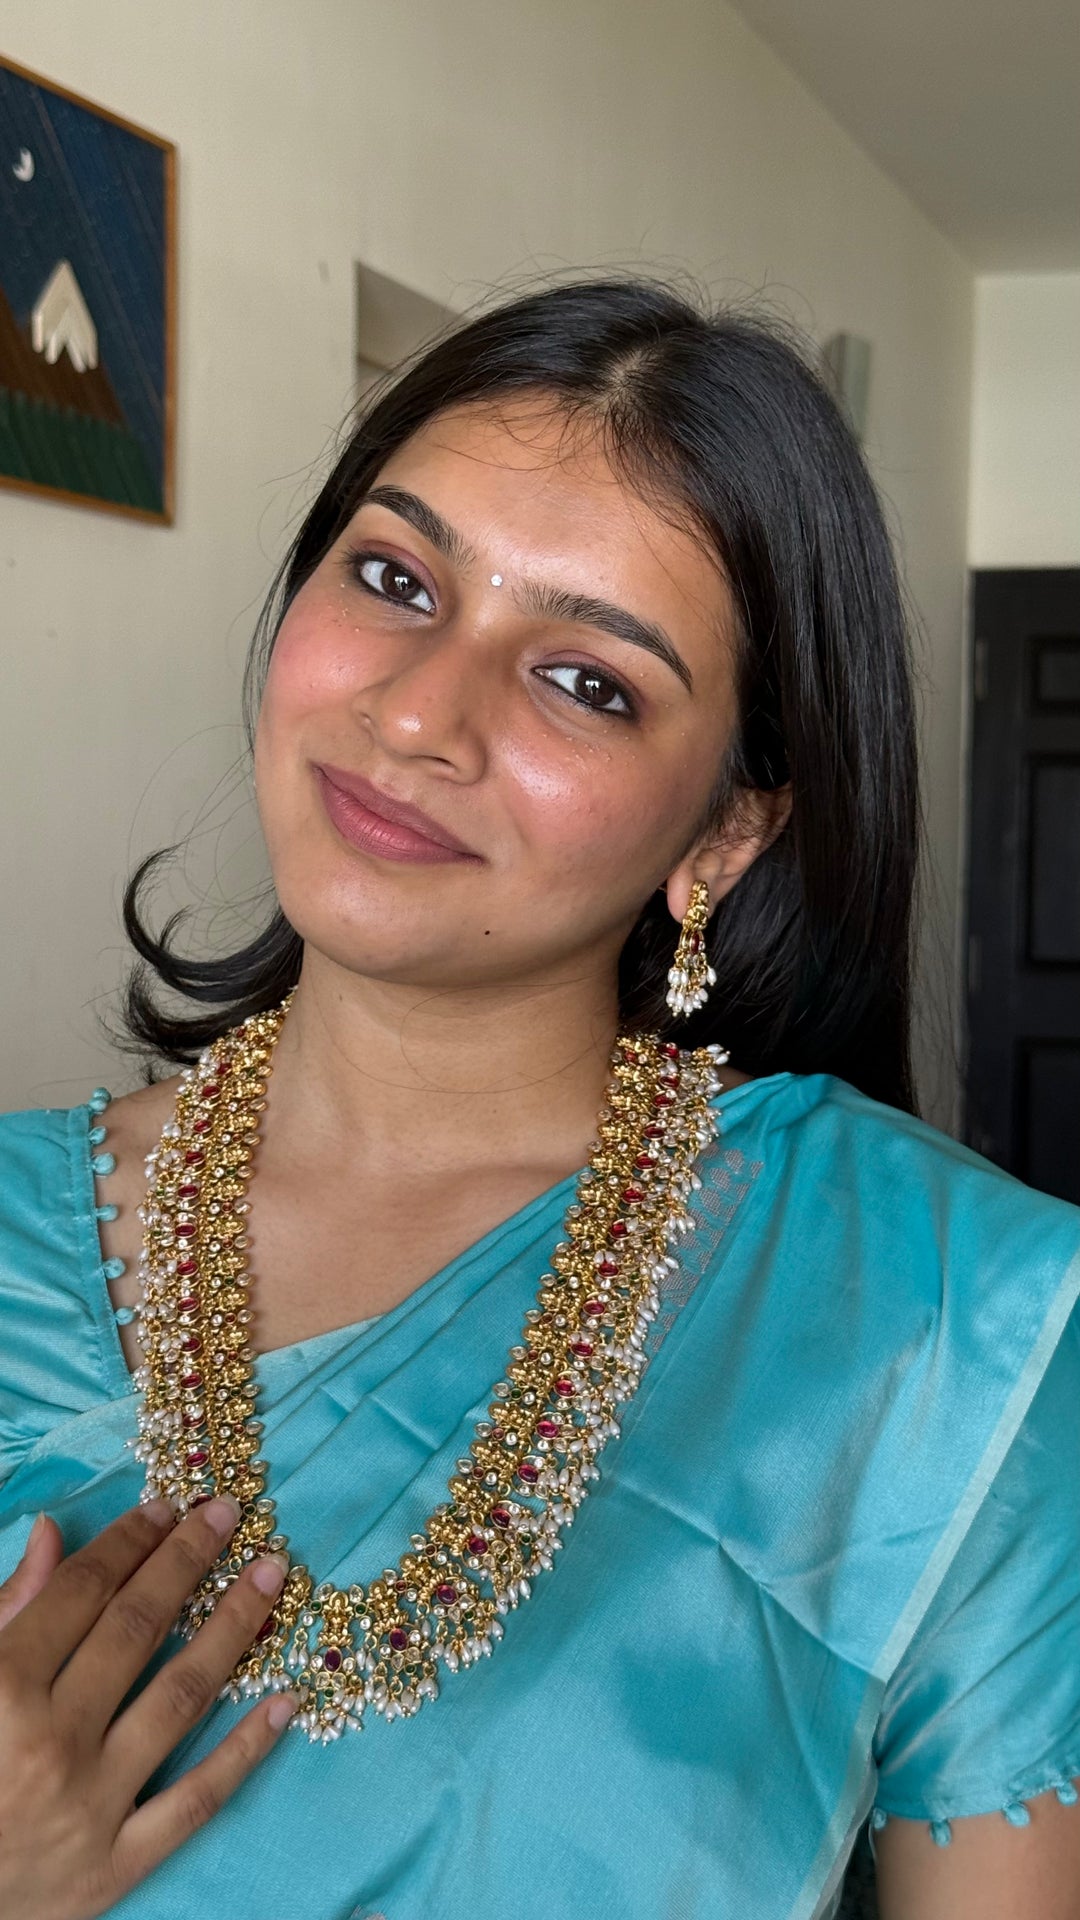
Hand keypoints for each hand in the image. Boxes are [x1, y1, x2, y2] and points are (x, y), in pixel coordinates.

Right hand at [0, 1497, 295, 1919]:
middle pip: (137, 1629)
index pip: (83, 1592)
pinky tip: (284, 1700)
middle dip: (187, 1561)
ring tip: (269, 1576)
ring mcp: (90, 1805)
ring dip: (231, 1630)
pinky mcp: (115, 1866)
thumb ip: (4, 1609)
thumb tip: (53, 1531)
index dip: (129, 1541)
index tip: (168, 1508)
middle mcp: (52, 1740)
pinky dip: (245, 1751)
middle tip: (229, 1514)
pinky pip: (195, 1800)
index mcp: (2, 1688)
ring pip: (178, 1699)